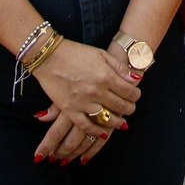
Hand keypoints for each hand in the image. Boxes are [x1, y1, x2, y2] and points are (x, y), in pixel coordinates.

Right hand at [31, 40, 141, 162]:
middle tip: (130, 109)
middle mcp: (96, 91)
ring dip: (116, 122)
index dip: (135, 95)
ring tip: (121, 122)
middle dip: (129, 109)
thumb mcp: (101, 54)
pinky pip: (85, 126)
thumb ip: (119, 67)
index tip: (135, 96)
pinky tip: (103, 133)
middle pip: (120, 106)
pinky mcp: (69, 109)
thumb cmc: (76, 52)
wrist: (49, 56)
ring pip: (106, 118)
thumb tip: (135, 78)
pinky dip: (96, 131)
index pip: (129, 91)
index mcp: (105, 75)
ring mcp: (83, 101)